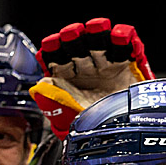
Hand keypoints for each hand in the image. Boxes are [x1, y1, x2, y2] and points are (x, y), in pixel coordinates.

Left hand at [30, 18, 154, 139]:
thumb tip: (38, 88)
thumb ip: (52, 101)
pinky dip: (123, 36)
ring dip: (97, 31)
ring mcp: (105, 62)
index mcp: (67, 75)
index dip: (53, 48)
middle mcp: (84, 66)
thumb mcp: (67, 117)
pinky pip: (126, 45)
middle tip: (72, 36)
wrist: (120, 135)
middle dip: (73, 37)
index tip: (51, 46)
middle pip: (76, 43)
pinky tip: (119, 36)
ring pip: (99, 38)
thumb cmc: (91, 127)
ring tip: (96, 28)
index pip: (56, 55)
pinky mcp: (127, 62)